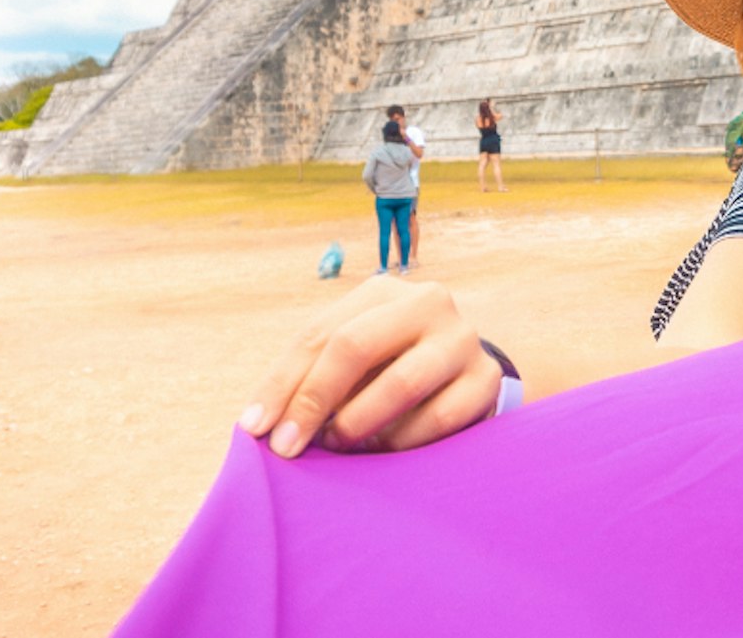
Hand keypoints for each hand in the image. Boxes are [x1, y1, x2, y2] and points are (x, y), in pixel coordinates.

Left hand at [239, 274, 502, 458]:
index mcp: (383, 292)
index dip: (282, 384)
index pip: (320, 334)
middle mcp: (427, 302)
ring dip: (358, 422)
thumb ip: (309, 378)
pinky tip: (384, 449)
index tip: (256, 429)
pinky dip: (402, 441)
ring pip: (401, 382)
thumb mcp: (351, 360)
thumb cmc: (390, 369)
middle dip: (314, 401)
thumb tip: (258, 422)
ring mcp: (462, 339)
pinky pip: (437, 418)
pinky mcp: (486, 379)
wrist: (463, 376)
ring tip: (340, 443)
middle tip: (290, 446)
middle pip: (356, 346)